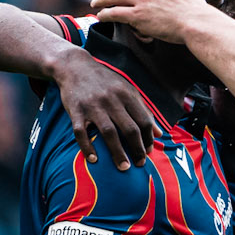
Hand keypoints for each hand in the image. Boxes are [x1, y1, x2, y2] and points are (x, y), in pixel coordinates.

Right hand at [54, 43, 158, 169]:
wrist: (74, 66)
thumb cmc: (105, 82)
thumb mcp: (127, 90)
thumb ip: (143, 111)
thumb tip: (159, 134)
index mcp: (126, 94)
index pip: (144, 121)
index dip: (149, 139)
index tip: (149, 152)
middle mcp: (111, 100)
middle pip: (129, 129)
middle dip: (137, 149)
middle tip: (140, 164)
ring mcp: (93, 106)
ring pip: (108, 133)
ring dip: (118, 153)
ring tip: (124, 167)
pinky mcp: (75, 111)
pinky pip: (81, 132)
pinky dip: (87, 147)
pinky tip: (94, 159)